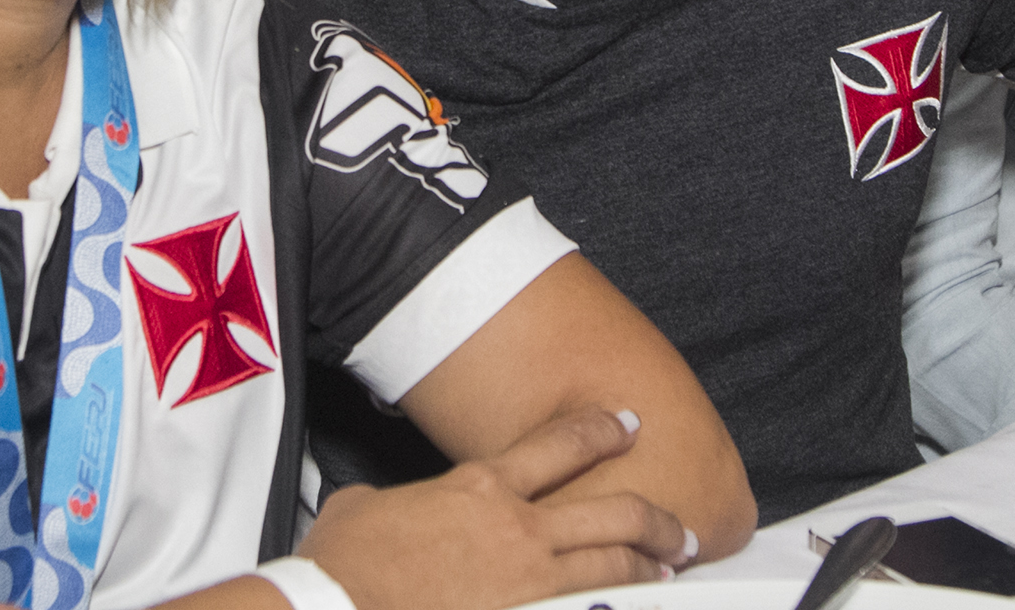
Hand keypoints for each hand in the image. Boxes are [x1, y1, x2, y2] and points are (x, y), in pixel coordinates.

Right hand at [297, 407, 692, 609]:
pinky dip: (611, 607)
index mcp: (479, 487)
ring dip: (647, 566)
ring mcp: (527, 582)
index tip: (628, 424)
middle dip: (656, 517)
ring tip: (667, 569)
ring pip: (611, 566)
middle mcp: (515, 529)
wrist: (336, 607)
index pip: (560, 445)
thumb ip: (394, 501)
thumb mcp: (362, 507)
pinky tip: (622, 607)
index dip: (602, 430)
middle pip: (612, 513)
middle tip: (678, 525)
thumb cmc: (343, 564)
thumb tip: (384, 507)